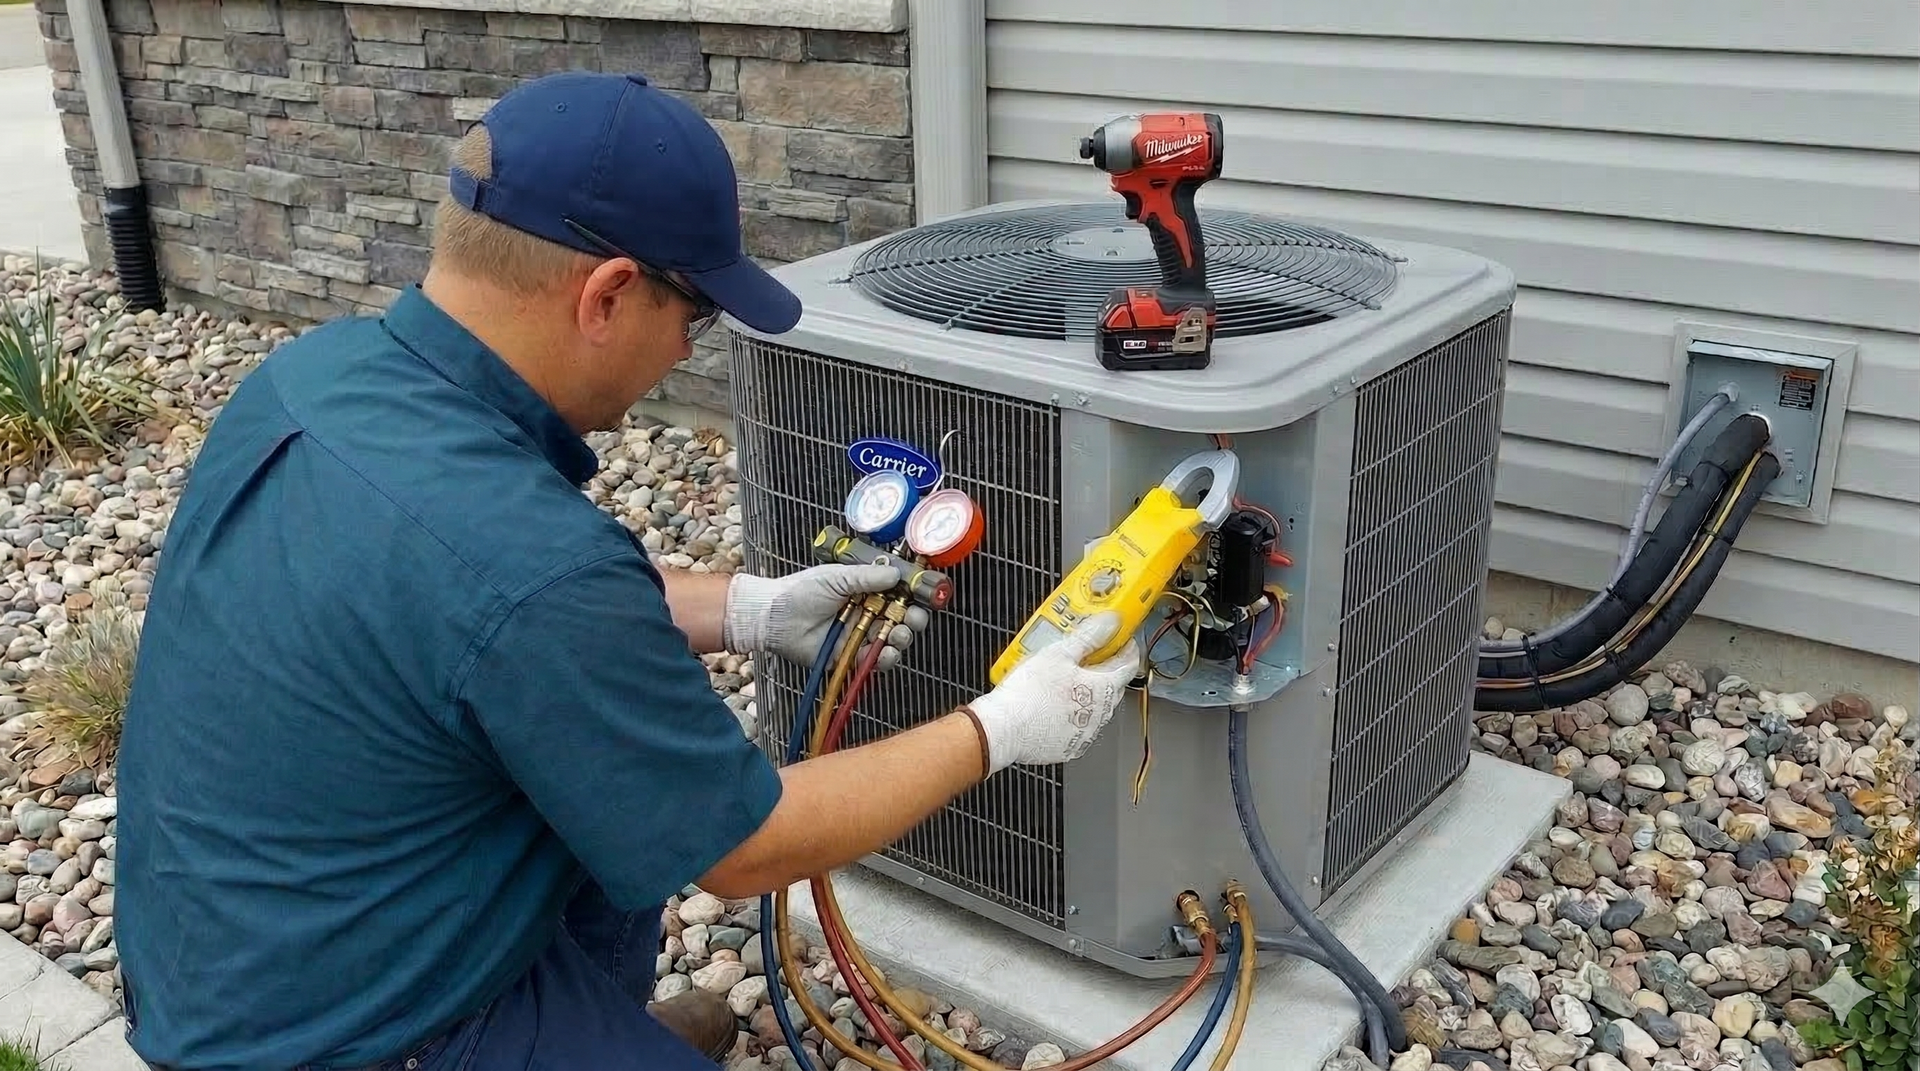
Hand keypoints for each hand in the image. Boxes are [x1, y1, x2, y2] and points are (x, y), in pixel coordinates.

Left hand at [722, 564, 929, 670]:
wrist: (774, 617)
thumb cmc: (800, 591)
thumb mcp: (836, 576)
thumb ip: (867, 576)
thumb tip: (896, 574)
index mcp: (865, 590)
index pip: (898, 593)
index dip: (913, 595)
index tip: (923, 595)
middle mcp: (867, 613)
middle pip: (902, 618)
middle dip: (913, 619)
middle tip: (913, 617)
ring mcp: (860, 635)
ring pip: (893, 640)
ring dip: (902, 638)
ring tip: (898, 633)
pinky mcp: (851, 657)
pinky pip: (876, 660)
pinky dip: (885, 657)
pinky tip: (886, 651)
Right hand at [962, 612, 1140, 774]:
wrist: (1004, 729)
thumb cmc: (1028, 694)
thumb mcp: (1058, 653)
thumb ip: (1088, 636)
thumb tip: (1109, 622)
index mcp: (1103, 688)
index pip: (1128, 664)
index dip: (1127, 648)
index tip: (1122, 640)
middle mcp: (1100, 715)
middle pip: (1114, 686)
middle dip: (1107, 670)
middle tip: (1093, 655)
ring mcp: (1085, 733)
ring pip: (1096, 709)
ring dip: (1089, 694)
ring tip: (1067, 680)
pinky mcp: (1068, 747)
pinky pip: (1078, 727)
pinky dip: (1073, 715)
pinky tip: (1056, 705)